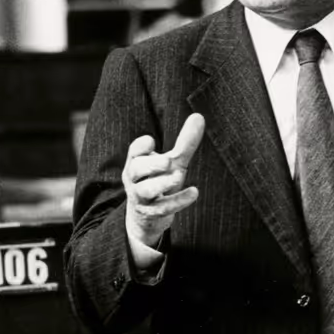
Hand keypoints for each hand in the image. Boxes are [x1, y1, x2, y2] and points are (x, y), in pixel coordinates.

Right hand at [122, 113, 204, 246]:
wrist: (147, 217)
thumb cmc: (159, 181)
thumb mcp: (172, 162)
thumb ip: (185, 142)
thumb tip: (199, 116)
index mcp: (136, 163)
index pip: (134, 152)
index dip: (140, 147)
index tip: (151, 141)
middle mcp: (135, 180)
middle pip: (136, 170)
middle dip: (151, 165)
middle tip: (168, 161)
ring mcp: (142, 198)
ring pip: (145, 191)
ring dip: (161, 184)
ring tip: (178, 176)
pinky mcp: (152, 214)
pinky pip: (163, 208)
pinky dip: (178, 201)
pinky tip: (194, 192)